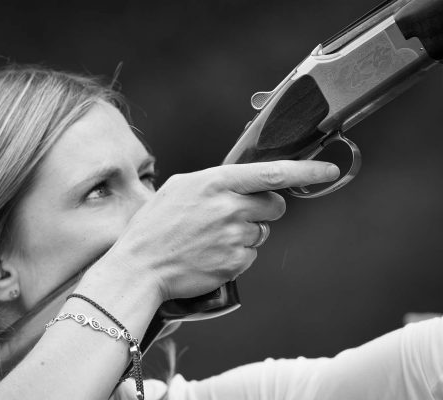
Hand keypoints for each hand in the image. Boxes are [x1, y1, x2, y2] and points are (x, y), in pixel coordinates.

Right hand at [104, 160, 339, 301]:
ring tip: (211, 238)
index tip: (329, 171)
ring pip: (261, 232)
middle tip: (236, 215)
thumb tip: (242, 181)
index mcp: (217, 182)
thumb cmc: (154, 225)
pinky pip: (250, 255)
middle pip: (274, 205)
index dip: (307, 171)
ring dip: (245, 233)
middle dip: (265, 209)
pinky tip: (210, 254)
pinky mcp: (234, 263)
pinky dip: (236, 254)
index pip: (273, 173)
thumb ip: (215, 180)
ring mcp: (234, 237)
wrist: (140, 266)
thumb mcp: (179, 188)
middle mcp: (230, 207)